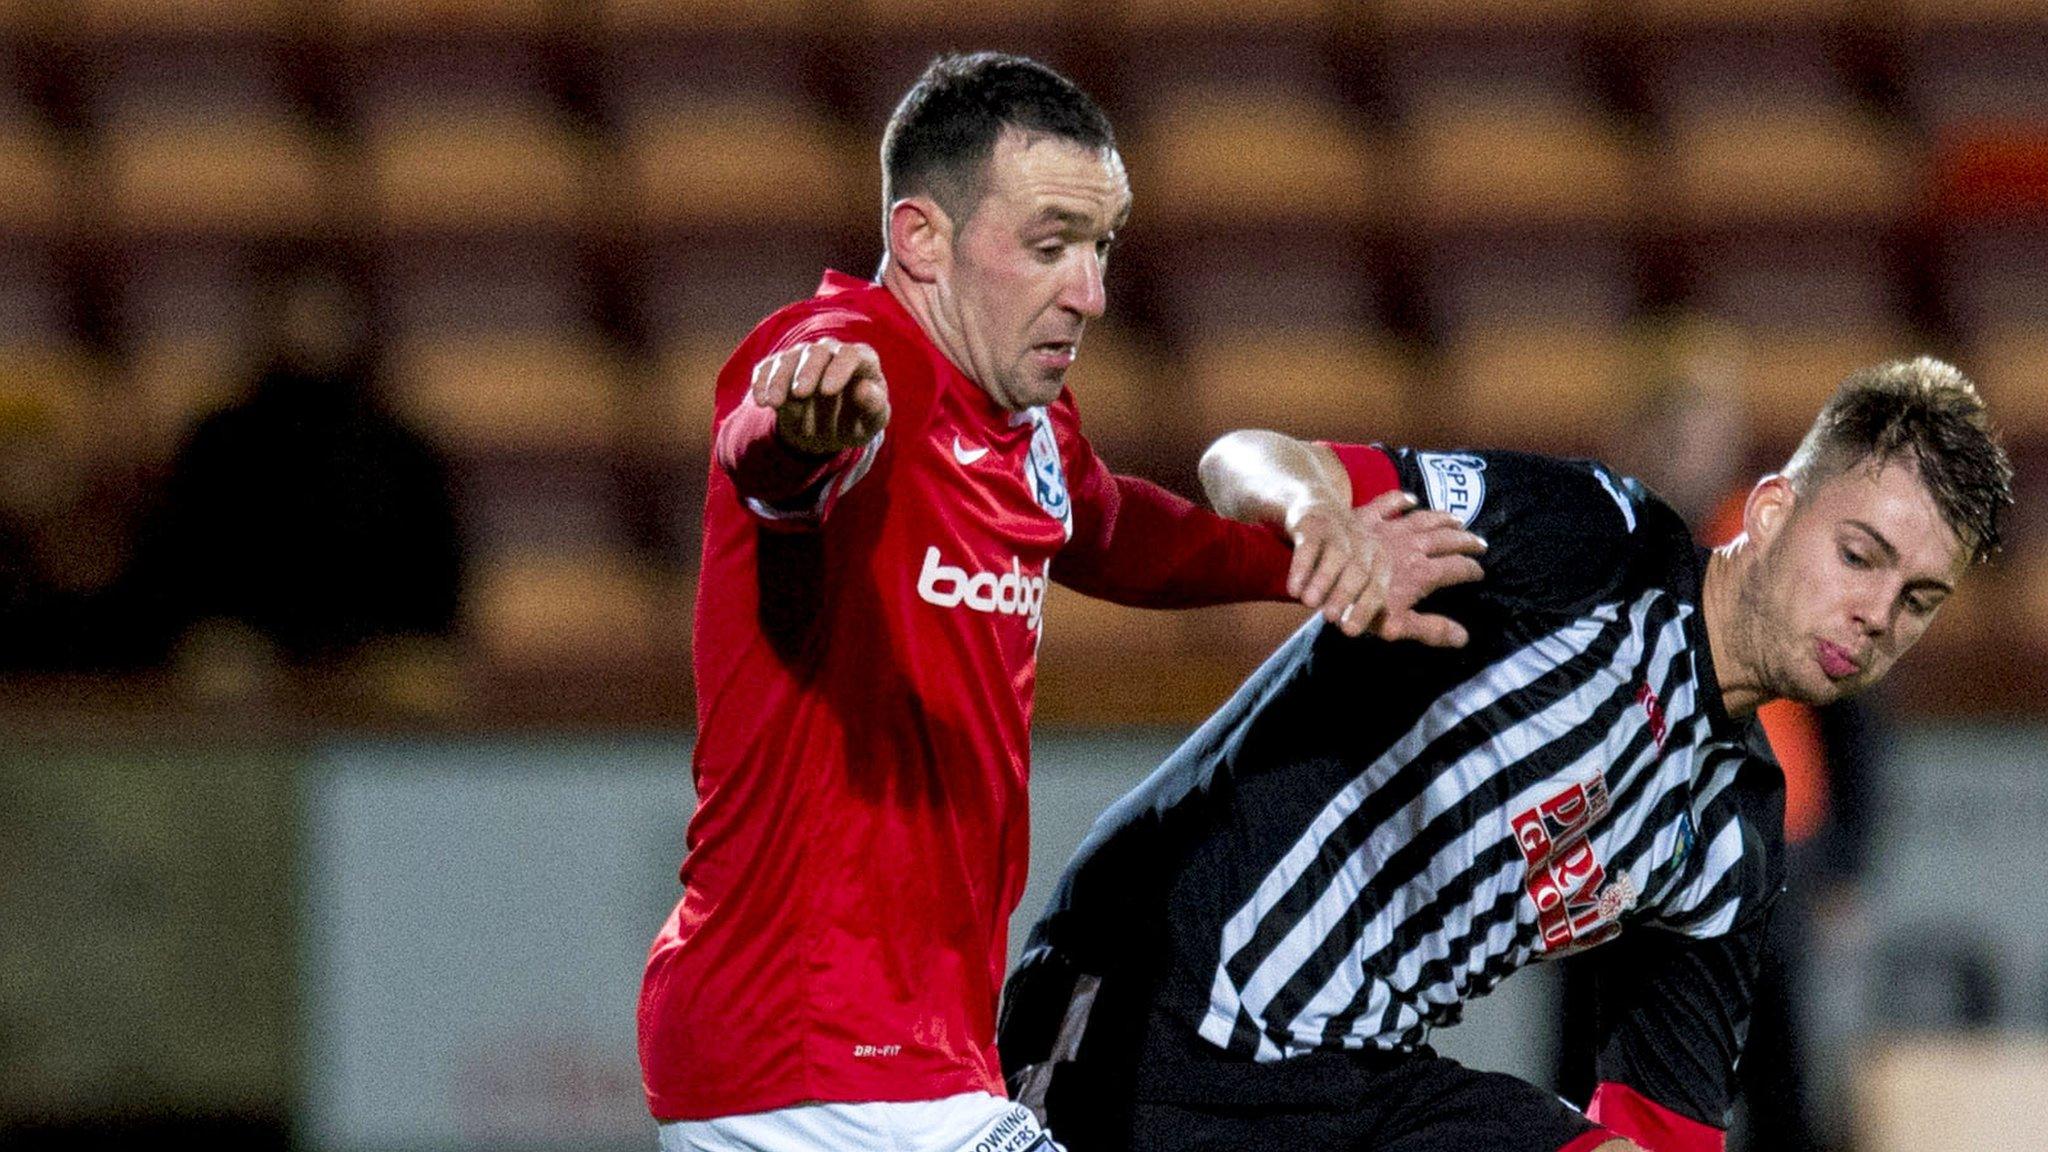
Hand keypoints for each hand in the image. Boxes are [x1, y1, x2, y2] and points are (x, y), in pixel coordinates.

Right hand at [749, 338, 890, 455]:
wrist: (829, 429)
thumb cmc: (857, 422)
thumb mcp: (871, 423)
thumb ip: (874, 407)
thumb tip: (864, 388)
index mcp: (861, 360)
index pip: (851, 355)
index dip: (839, 369)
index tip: (828, 391)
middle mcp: (831, 352)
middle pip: (818, 352)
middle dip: (807, 371)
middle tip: (800, 393)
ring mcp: (804, 357)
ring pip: (789, 358)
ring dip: (780, 379)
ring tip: (774, 403)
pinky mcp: (781, 366)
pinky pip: (768, 367)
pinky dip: (762, 382)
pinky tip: (761, 401)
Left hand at [1287, 489, 1485, 644]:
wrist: (1321, 579)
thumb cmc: (1357, 609)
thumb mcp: (1398, 625)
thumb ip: (1432, 630)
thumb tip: (1463, 638)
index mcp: (1421, 572)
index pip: (1457, 568)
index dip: (1471, 570)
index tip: (1479, 572)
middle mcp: (1410, 546)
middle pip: (1447, 539)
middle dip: (1466, 541)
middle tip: (1480, 543)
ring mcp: (1388, 529)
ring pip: (1424, 519)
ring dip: (1444, 518)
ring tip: (1457, 519)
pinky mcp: (1366, 519)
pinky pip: (1388, 503)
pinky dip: (1401, 499)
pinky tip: (1411, 498)